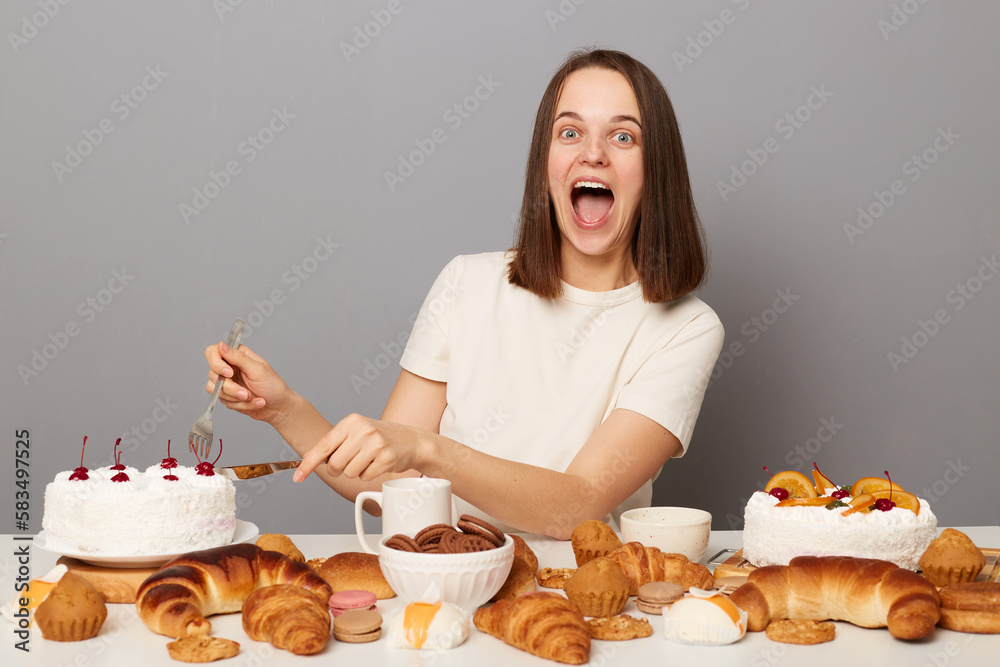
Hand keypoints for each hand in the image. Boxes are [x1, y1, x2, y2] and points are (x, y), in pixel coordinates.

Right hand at [203, 341, 291, 424]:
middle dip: (230, 387)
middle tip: (246, 393)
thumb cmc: (273, 386)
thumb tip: (221, 345)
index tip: (229, 373)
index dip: (216, 363)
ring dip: (236, 397)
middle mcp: (230, 366)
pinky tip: (254, 402)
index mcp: (238, 355)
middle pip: (213, 374)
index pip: (213, 352)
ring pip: (215, 389)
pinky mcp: (227, 395)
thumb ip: (239, 358)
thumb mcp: (258, 370)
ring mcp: (227, 382)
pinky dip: (239, 404)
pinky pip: (222, 400)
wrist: (279, 407)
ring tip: (252, 397)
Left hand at [294, 414, 424, 482]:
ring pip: (349, 472)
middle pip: (335, 464)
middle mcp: (363, 430)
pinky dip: (367, 475)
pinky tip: (377, 464)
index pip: (324, 445)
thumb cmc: (380, 438)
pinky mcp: (386, 458)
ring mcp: (376, 444)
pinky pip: (364, 477)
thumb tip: (309, 456)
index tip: (299, 476)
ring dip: (355, 472)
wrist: (412, 441)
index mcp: (352, 422)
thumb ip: (335, 443)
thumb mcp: (357, 432)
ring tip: (367, 461)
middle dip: (338, 469)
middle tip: (349, 463)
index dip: (309, 463)